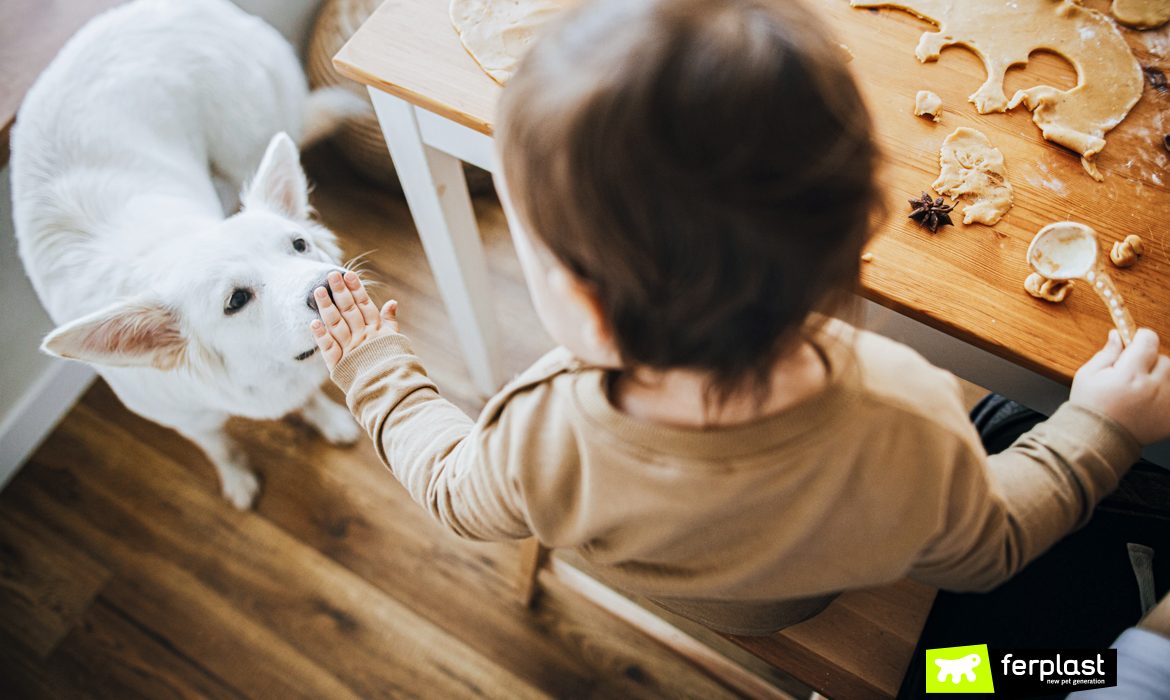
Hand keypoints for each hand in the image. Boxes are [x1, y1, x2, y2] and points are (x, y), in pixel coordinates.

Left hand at [309, 271, 398, 371]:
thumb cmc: (395, 365)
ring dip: (327, 307)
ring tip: (318, 291)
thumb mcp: (396, 340)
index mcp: (377, 331)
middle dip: (340, 292)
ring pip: (336, 325)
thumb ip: (390, 321)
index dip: (357, 289)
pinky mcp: (340, 365)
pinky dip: (321, 336)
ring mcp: (351, 350)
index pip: (365, 305)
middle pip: (349, 311)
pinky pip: (329, 348)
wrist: (392, 390)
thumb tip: (392, 301)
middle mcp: (363, 337)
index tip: (348, 275)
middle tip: (331, 275)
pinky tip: (313, 323)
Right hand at [1070, 328, 1169, 444]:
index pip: (1148, 341)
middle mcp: (1152, 388)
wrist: (1097, 440)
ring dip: (1158, 379)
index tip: (1135, 341)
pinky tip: (1146, 404)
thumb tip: (1118, 335)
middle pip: (1163, 359)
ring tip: (1139, 390)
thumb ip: (1107, 353)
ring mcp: (1165, 404)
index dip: (1140, 338)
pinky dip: (1162, 396)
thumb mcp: (1087, 375)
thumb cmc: (1090, 407)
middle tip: (1131, 373)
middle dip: (1149, 362)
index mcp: (1129, 375)